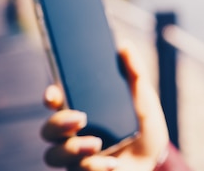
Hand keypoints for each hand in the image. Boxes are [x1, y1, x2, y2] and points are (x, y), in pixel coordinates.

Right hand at [41, 43, 168, 170]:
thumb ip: (134, 74)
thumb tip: (124, 44)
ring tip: (97, 144)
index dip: (51, 96)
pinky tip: (111, 163)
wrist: (154, 159)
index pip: (58, 101)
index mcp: (83, 109)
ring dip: (73, 149)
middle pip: (49, 128)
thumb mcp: (143, 99)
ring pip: (54, 154)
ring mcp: (76, 155)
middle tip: (80, 119)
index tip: (53, 93)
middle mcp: (73, 133)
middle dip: (59, 122)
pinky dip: (95, 167)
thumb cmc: (143, 126)